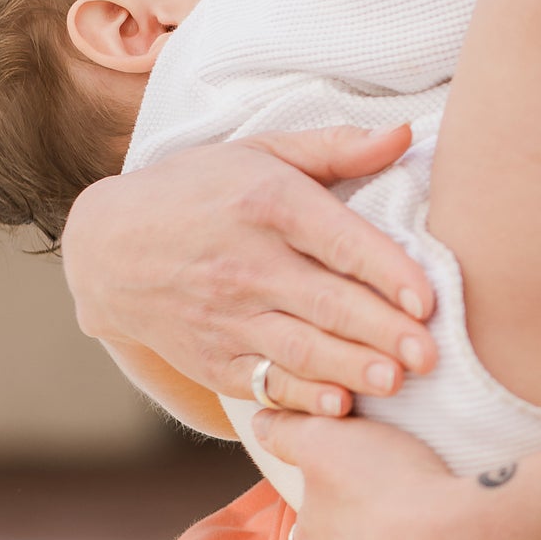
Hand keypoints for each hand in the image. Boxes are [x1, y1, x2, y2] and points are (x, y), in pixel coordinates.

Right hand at [62, 125, 437, 414]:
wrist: (108, 245)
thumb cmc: (201, 188)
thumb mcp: (262, 152)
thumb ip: (338, 147)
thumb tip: (407, 134)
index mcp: (268, 202)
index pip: (340, 241)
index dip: (388, 272)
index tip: (428, 299)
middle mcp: (247, 262)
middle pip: (327, 303)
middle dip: (383, 332)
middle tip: (432, 355)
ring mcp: (225, 316)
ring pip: (299, 349)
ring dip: (350, 368)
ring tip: (397, 381)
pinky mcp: (210, 358)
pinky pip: (263, 382)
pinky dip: (301, 396)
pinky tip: (338, 405)